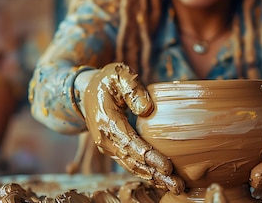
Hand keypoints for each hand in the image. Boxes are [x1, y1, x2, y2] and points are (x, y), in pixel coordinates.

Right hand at [81, 62, 184, 193]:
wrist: (84, 92)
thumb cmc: (106, 80)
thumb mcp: (118, 74)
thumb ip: (132, 88)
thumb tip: (146, 109)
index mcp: (107, 122)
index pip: (130, 144)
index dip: (149, 157)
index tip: (168, 167)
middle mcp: (106, 140)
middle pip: (133, 161)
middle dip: (156, 175)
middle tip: (178, 185)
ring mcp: (109, 147)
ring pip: (133, 166)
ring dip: (154, 178)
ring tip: (176, 187)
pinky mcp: (114, 149)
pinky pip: (131, 163)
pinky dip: (147, 172)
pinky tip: (162, 180)